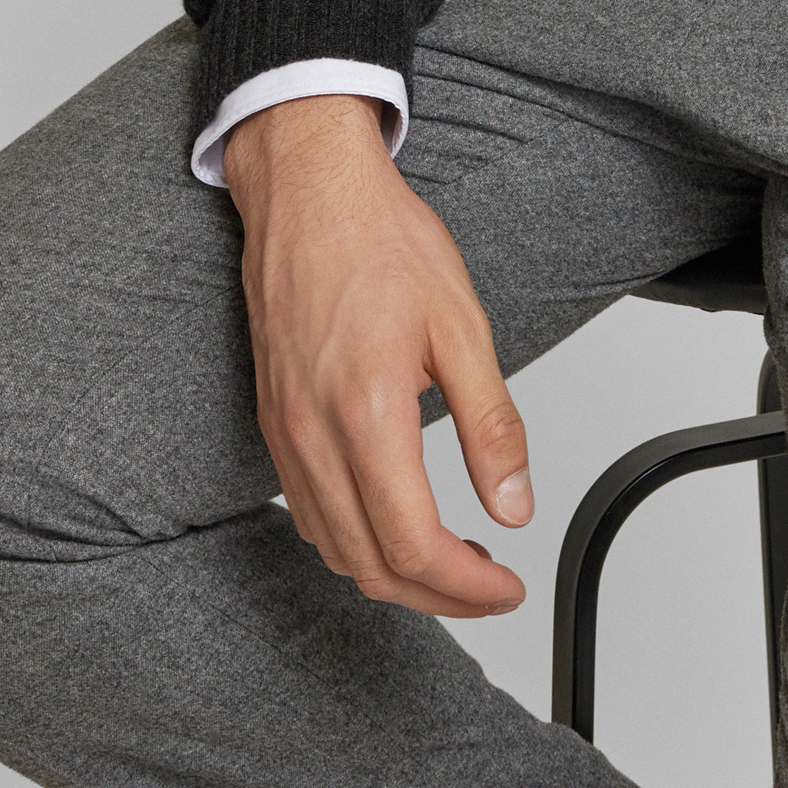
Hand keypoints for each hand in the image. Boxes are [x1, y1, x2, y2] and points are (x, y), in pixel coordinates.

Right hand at [221, 93, 531, 617]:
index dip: (465, 587)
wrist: (309, 191)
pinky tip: (390, 521)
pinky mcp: (274, 420)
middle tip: (488, 586)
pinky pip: (305, 511)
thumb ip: (490, 423)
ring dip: (393, 573)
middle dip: (436, 596)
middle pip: (370, 564)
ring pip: (333, 548)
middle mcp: (314, 432)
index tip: (504, 586)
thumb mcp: (461, 324)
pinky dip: (352, 540)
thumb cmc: (378, 238)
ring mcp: (286, 431)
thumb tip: (513, 501)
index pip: (412, 544)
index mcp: (366, 410)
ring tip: (451, 560)